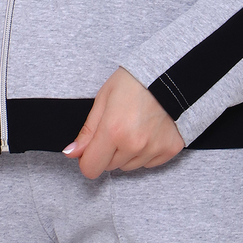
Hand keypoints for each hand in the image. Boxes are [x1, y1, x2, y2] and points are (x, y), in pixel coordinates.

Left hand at [63, 67, 184, 179]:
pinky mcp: (171, 149)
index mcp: (113, 130)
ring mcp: (154, 149)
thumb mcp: (104, 98)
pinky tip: (150, 131)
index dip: (88, 159)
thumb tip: (71, 153)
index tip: (92, 148)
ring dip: (128, 153)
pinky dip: (147, 152)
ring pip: (130, 166)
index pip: (91, 168)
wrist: (171, 74)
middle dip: (109, 152)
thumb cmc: (134, 81)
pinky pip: (150, 163)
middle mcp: (134, 144)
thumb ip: (88, 130)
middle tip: (118, 127)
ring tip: (135, 127)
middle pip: (110, 167)